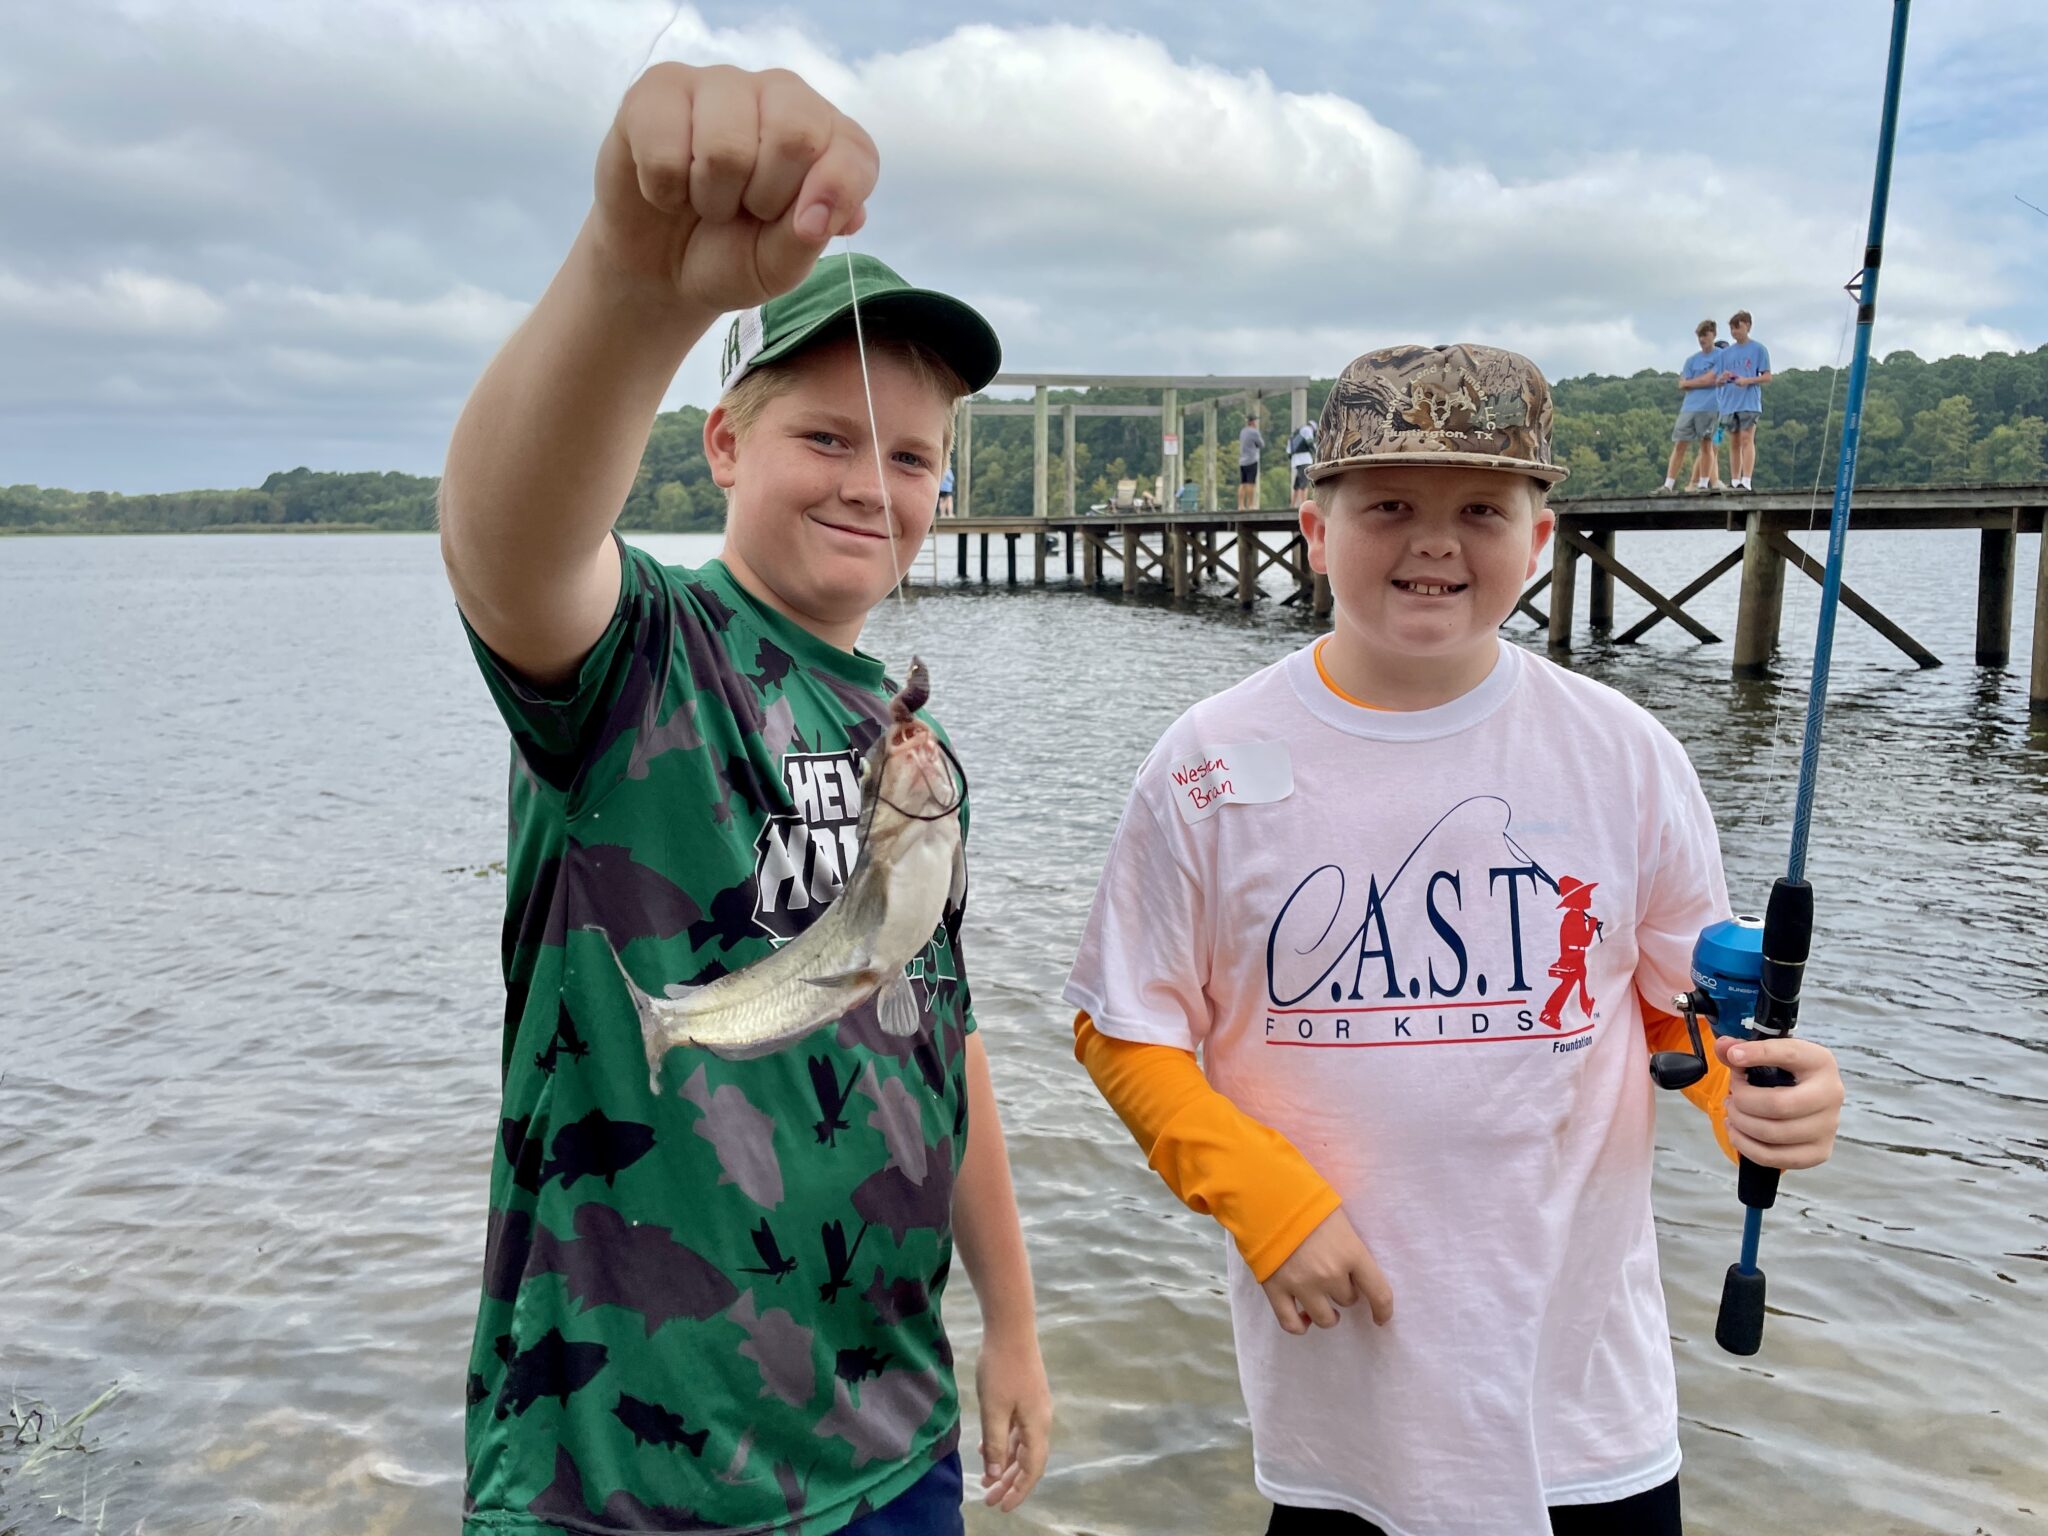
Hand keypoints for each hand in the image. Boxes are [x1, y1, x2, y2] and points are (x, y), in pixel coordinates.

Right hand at [590, 63, 877, 312]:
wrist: (659, 266)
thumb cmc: (729, 257)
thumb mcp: (777, 267)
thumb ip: (805, 240)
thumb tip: (814, 217)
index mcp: (826, 134)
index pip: (852, 150)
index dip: (833, 196)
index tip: (805, 228)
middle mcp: (779, 95)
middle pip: (795, 136)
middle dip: (764, 198)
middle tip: (745, 209)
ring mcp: (719, 84)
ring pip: (726, 147)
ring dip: (710, 198)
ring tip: (704, 199)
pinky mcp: (658, 89)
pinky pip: (665, 149)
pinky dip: (664, 189)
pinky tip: (667, 186)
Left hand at [974, 1323, 1051, 1511]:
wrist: (1011, 1327)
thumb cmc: (1001, 1368)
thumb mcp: (993, 1410)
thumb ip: (994, 1443)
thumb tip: (993, 1473)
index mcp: (1037, 1426)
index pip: (1032, 1469)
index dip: (1018, 1491)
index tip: (1001, 1507)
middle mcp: (1041, 1420)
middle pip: (1029, 1460)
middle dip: (1009, 1482)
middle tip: (989, 1499)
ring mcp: (1035, 1407)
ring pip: (1022, 1446)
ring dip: (1005, 1464)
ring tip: (986, 1479)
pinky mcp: (1026, 1396)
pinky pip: (1018, 1430)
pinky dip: (1004, 1443)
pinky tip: (985, 1447)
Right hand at [1259, 1208, 1392, 1334]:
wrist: (1266, 1193)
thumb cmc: (1307, 1201)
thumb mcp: (1340, 1220)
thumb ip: (1350, 1248)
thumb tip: (1355, 1272)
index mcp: (1351, 1253)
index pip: (1379, 1293)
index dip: (1383, 1310)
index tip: (1380, 1317)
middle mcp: (1330, 1274)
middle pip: (1347, 1300)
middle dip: (1344, 1291)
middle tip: (1334, 1277)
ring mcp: (1302, 1285)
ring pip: (1325, 1319)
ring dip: (1327, 1313)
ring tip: (1321, 1302)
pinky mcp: (1276, 1289)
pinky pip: (1291, 1323)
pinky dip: (1300, 1325)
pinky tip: (1303, 1318)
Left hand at [1714, 1034, 1843, 1168]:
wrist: (1809, 1098)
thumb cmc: (1786, 1074)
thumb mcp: (1768, 1054)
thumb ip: (1741, 1048)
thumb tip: (1722, 1047)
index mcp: (1820, 1061)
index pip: (1788, 1054)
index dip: (1757, 1054)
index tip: (1733, 1057)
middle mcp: (1830, 1094)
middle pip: (1778, 1105)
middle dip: (1743, 1100)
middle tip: (1732, 1095)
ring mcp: (1827, 1126)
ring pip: (1772, 1133)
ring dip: (1741, 1123)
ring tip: (1732, 1112)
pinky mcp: (1819, 1151)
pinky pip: (1774, 1157)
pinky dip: (1747, 1146)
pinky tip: (1737, 1132)